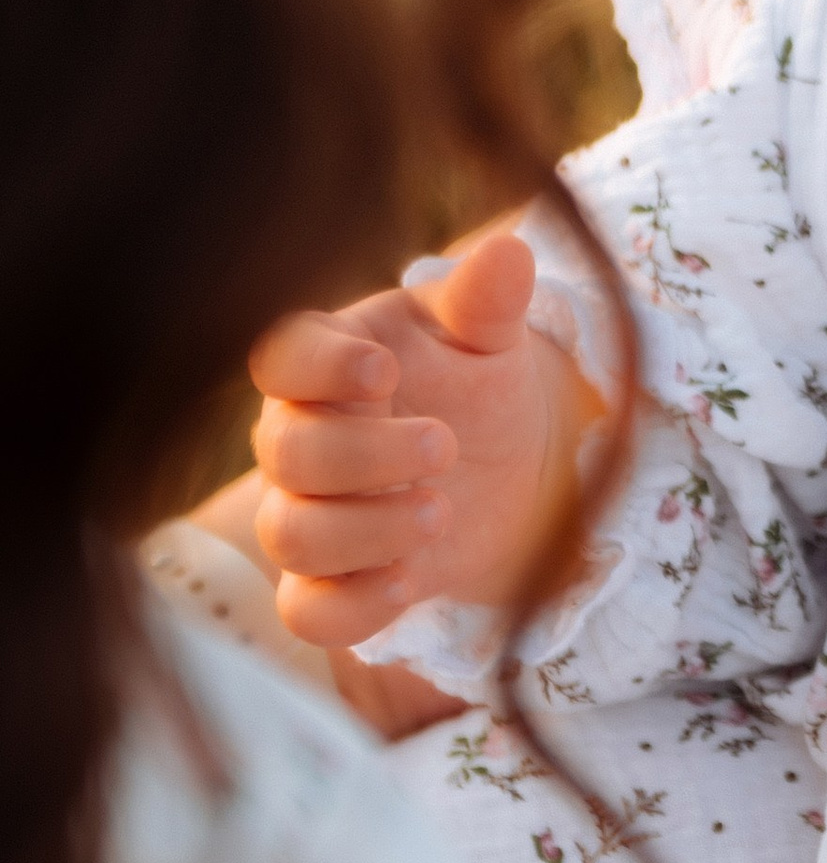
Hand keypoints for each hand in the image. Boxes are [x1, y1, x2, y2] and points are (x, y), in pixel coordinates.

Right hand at [250, 226, 601, 650]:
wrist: (509, 464)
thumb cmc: (478, 381)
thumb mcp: (489, 336)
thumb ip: (486, 300)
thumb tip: (509, 252)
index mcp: (325, 361)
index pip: (281, 356)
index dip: (319, 367)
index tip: (383, 371)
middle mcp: (298, 437)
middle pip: (284, 453)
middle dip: (363, 455)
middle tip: (445, 447)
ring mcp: (308, 512)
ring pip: (289, 534)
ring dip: (364, 531)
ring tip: (441, 513)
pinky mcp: (334, 582)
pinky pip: (307, 611)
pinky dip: (353, 605)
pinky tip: (413, 581)